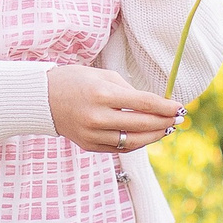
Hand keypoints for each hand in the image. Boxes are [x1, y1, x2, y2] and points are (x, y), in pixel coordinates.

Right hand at [47, 64, 182, 154]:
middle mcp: (98, 117)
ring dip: (154, 136)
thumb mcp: (103, 75)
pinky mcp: (89, 145)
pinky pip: (120, 147)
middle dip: (164, 122)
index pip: (144, 103)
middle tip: (178, 119)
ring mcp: (93, 134)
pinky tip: (147, 136)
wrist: (43, 98)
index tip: (180, 107)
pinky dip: (137, 143)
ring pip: (133, 141)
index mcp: (102, 95)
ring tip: (166, 129)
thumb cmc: (75, 81)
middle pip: (142, 124)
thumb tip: (154, 105)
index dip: (165, 107)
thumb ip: (129, 90)